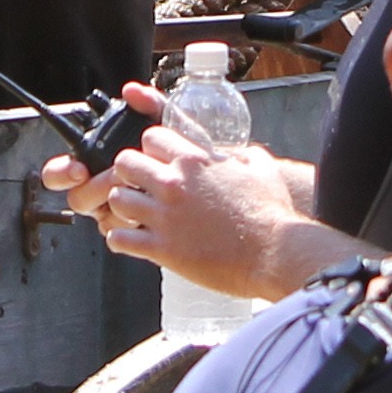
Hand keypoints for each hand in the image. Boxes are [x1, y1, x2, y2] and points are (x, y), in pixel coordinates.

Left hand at [53, 106, 327, 297]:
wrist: (275, 254)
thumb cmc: (273, 214)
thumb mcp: (262, 170)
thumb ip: (245, 155)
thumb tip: (244, 153)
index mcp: (195, 160)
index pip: (151, 138)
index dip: (152, 150)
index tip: (158, 163)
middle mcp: (174, 183)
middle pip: (124, 163)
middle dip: (129, 174)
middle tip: (141, 187)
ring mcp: (165, 216)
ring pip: (116, 199)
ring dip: (123, 206)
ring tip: (135, 216)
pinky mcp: (162, 248)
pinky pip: (119, 238)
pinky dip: (120, 239)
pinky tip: (133, 242)